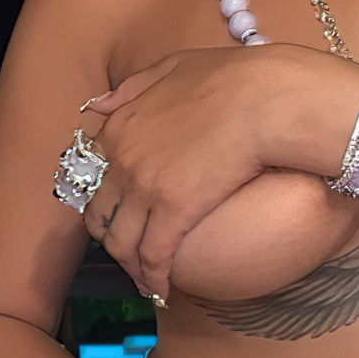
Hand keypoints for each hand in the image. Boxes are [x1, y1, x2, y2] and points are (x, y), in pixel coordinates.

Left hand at [81, 41, 310, 302]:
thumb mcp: (171, 67)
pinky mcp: (175, 213)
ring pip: (122, 243)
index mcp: (119, 126)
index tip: (114, 212)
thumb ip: (131, 88)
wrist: (267, 98)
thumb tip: (97, 106)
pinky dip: (153, 278)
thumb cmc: (231, 78)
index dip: (100, 198)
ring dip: (129, 267)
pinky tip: (162, 290)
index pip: (92, 174)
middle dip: (109, 236)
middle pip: (100, 213)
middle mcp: (123, 160)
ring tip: (143, 279)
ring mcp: (145, 189)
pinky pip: (154, 257)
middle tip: (126, 251)